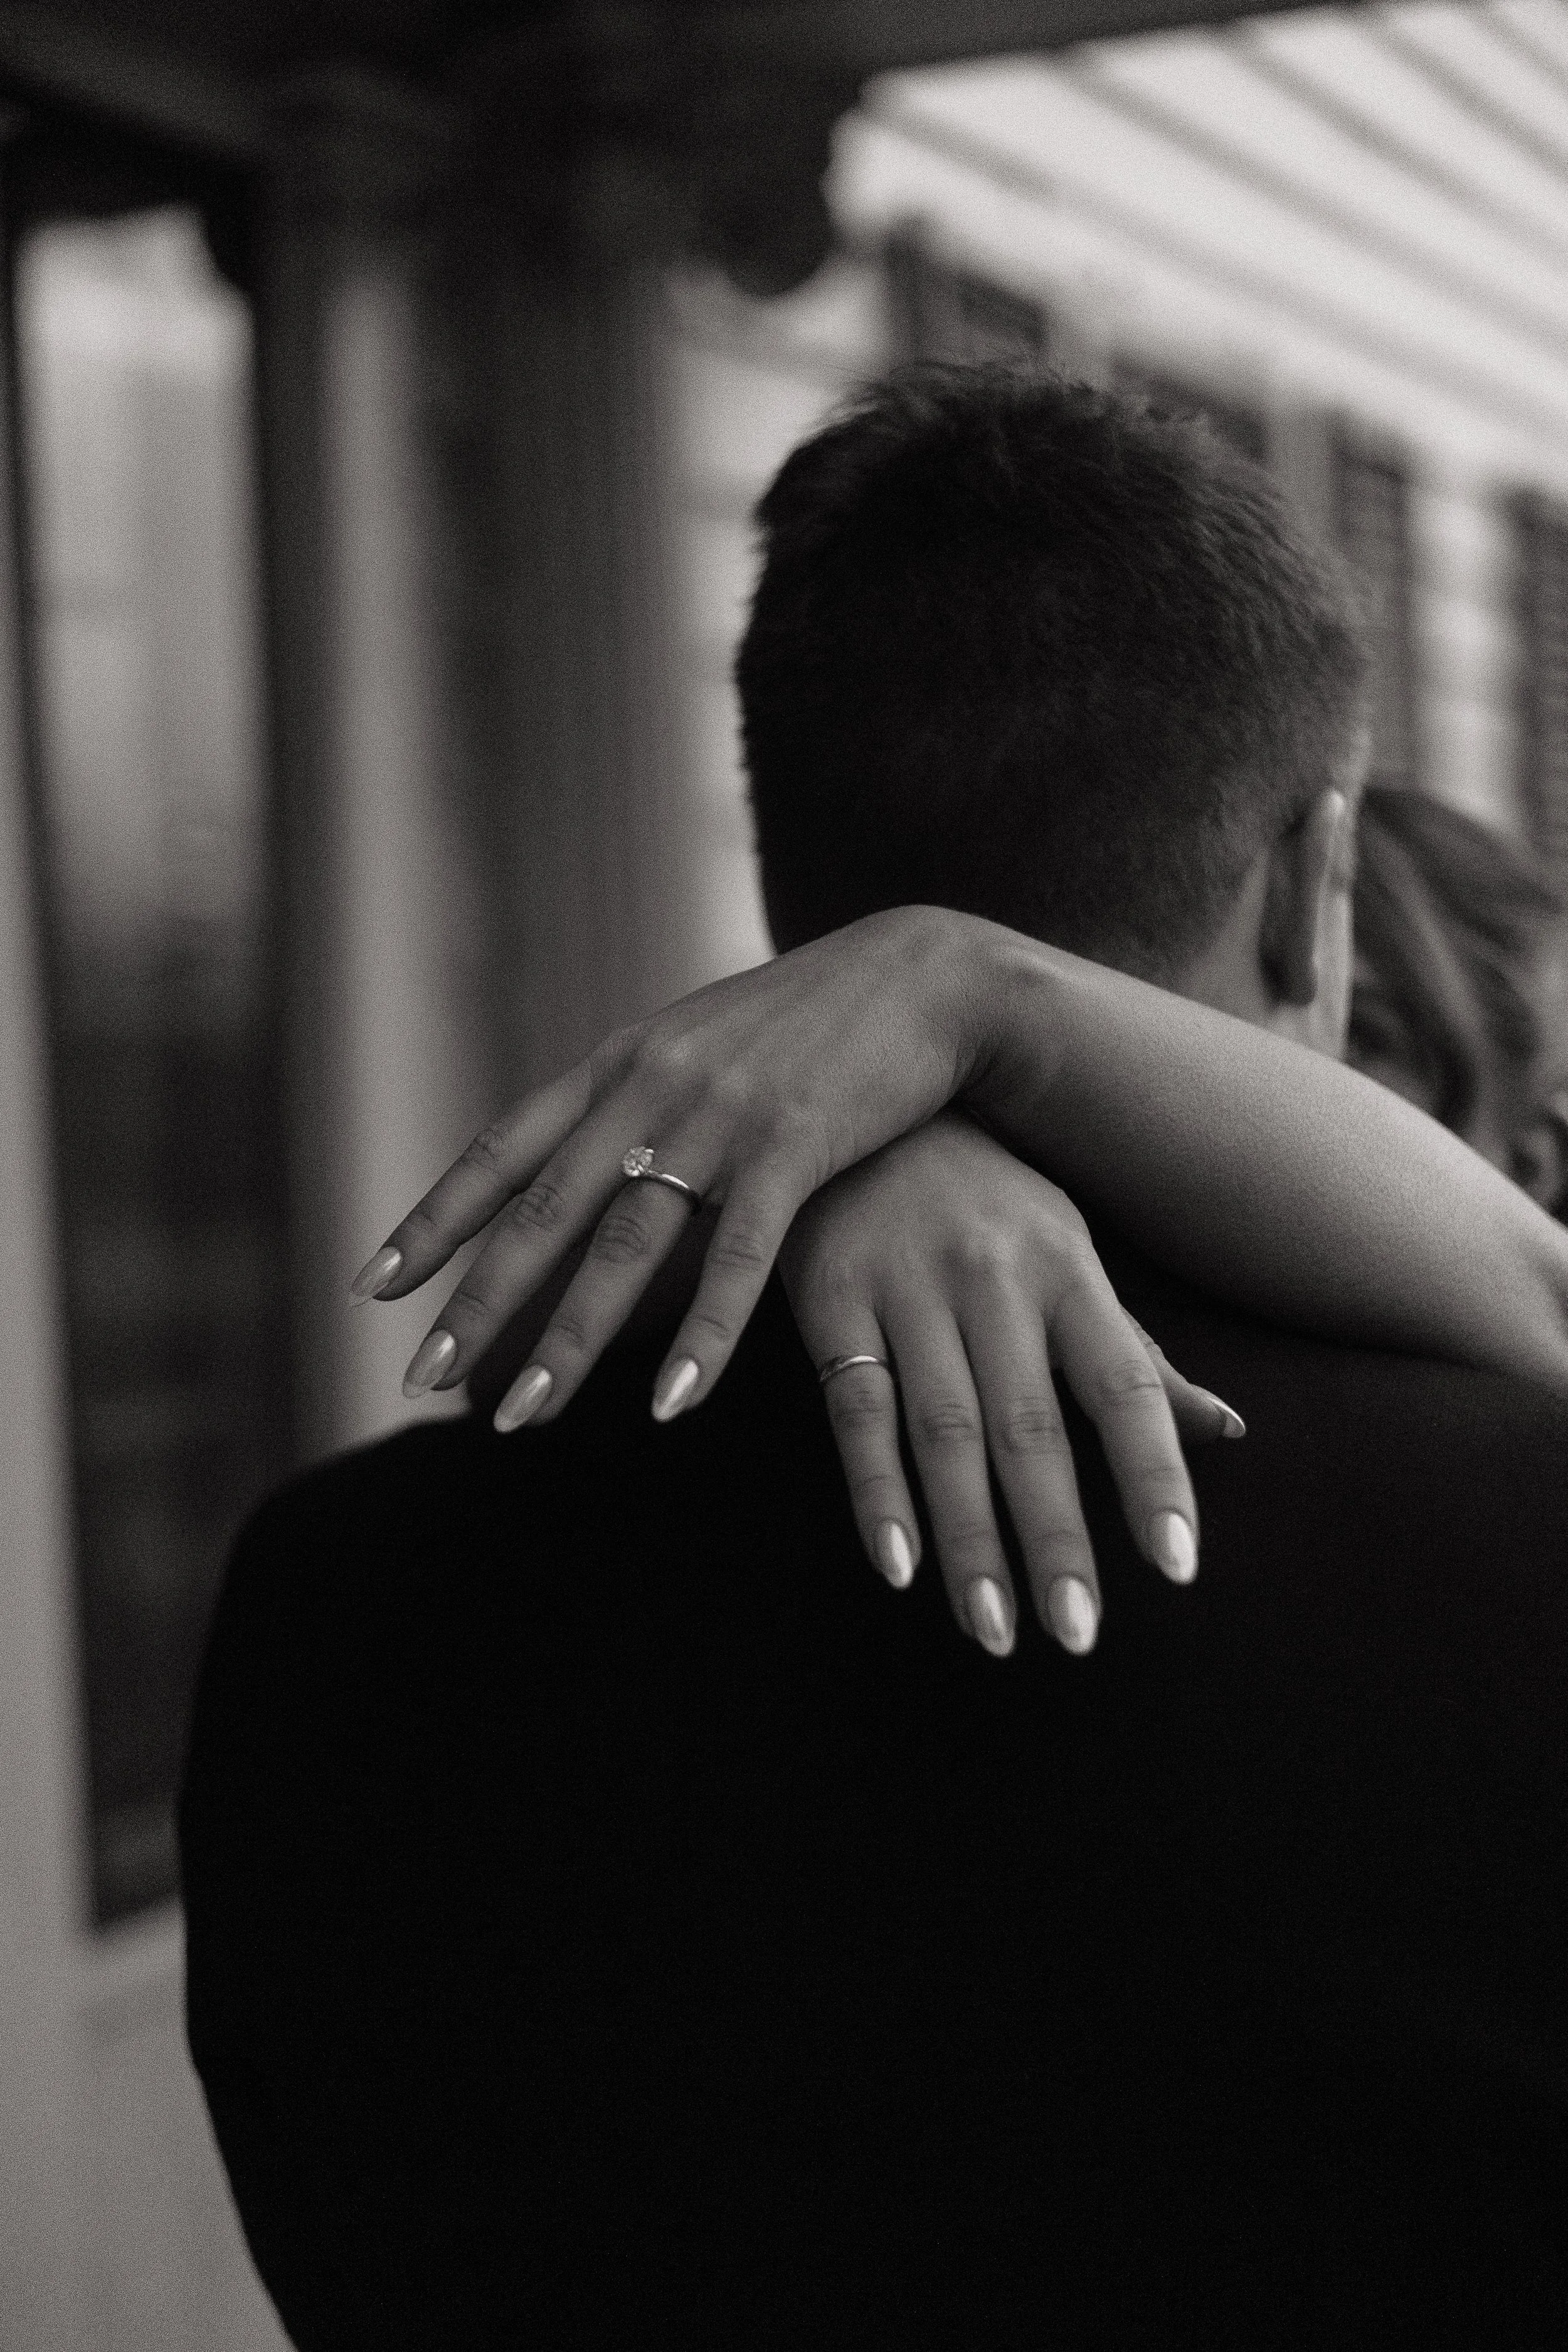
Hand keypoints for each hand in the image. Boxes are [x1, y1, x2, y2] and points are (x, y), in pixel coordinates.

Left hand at [351, 909, 1005, 1420]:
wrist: (924, 975)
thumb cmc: (812, 1026)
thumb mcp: (702, 1046)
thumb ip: (640, 1102)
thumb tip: (582, 1165)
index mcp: (619, 1064)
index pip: (501, 1150)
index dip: (433, 1221)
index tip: (372, 1288)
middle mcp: (649, 1088)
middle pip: (542, 1214)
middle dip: (477, 1305)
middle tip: (421, 1382)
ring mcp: (718, 1117)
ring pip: (622, 1248)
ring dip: (567, 1341)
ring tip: (520, 1417)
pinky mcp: (794, 1147)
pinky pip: (737, 1260)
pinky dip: (702, 1337)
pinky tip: (670, 1403)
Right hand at [779, 1114, 1242, 1659]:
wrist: (865, 1094)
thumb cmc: (983, 1194)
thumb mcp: (1067, 1251)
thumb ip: (1135, 1352)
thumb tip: (1226, 1431)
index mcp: (1067, 1269)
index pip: (1126, 1388)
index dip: (1154, 1476)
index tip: (1177, 1567)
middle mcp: (993, 1279)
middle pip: (1030, 1429)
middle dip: (1056, 1540)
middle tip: (1076, 1635)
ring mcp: (907, 1287)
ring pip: (944, 1432)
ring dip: (969, 1540)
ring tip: (993, 1631)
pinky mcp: (829, 1297)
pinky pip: (854, 1407)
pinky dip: (874, 1490)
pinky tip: (897, 1565)